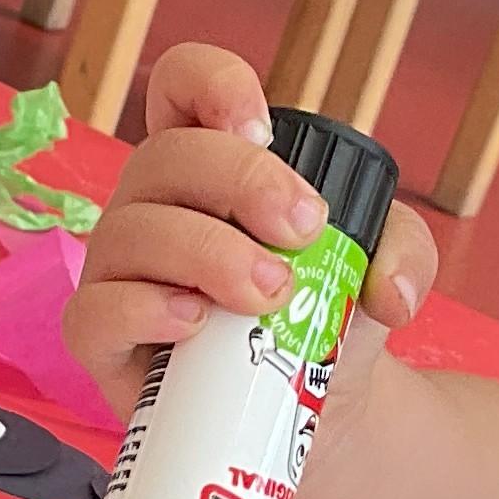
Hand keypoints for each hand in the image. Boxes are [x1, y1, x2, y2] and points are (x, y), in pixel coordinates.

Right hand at [63, 45, 440, 422]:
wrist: (320, 413)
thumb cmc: (329, 320)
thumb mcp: (381, 268)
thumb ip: (402, 252)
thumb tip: (388, 290)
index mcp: (208, 165)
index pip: (181, 85)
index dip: (211, 84)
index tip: (261, 130)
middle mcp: (154, 204)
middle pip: (166, 155)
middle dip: (240, 182)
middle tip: (304, 233)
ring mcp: (120, 269)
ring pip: (130, 231)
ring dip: (208, 253)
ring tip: (271, 296)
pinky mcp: (104, 340)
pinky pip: (96, 310)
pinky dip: (144, 309)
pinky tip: (196, 324)